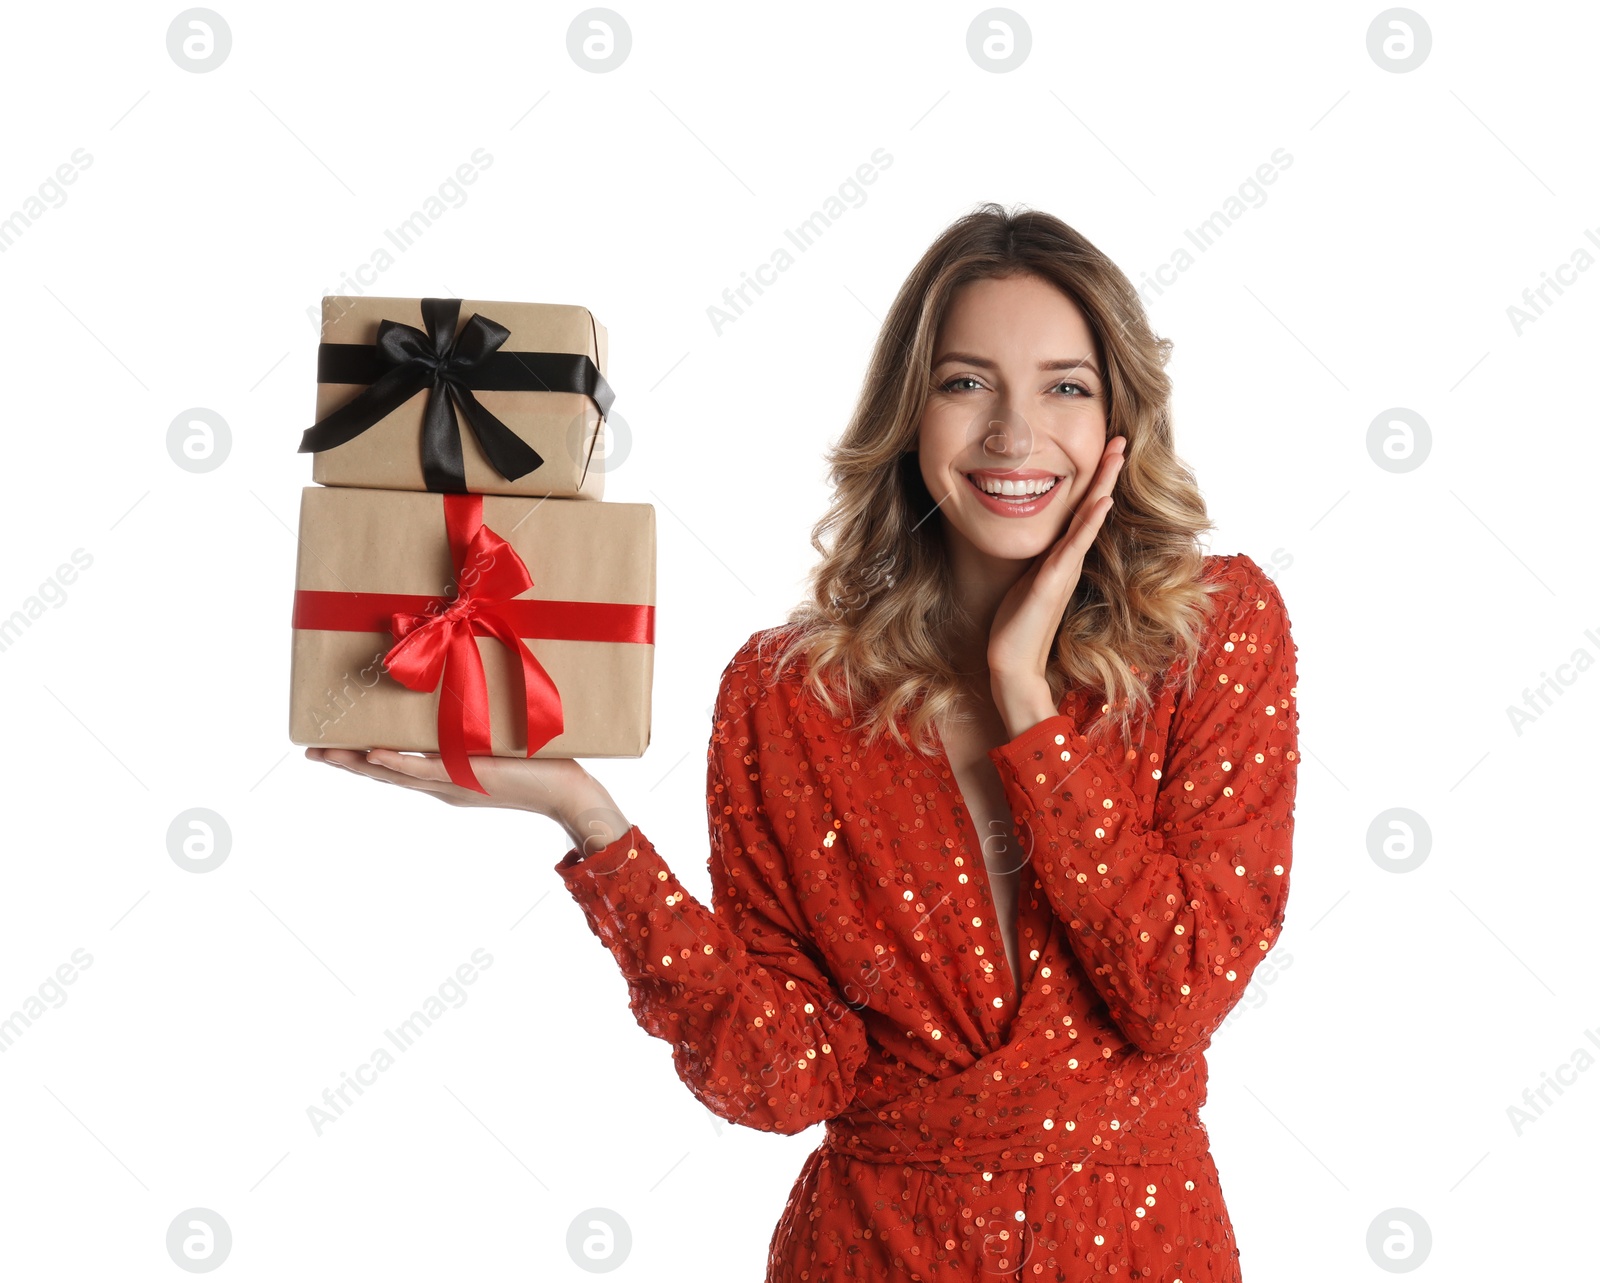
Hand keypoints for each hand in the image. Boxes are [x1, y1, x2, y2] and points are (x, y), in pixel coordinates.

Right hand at [303, 747, 631, 853]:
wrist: (570, 791)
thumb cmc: (543, 762)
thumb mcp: (499, 740)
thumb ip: (476, 725)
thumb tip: (465, 689)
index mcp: (446, 776)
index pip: (395, 766)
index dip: (362, 757)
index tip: (332, 745)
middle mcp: (443, 783)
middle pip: (382, 774)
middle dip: (345, 762)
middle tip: (309, 750)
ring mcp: (452, 783)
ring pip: (394, 773)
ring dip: (357, 764)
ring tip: (324, 754)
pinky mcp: (468, 778)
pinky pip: (424, 770)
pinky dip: (398, 763)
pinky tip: (372, 754)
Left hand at [987, 435, 1125, 735]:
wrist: (1011, 663)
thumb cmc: (1015, 625)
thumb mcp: (1023, 580)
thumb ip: (1034, 559)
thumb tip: (1031, 536)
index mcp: (1060, 556)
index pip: (1080, 509)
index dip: (1093, 479)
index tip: (1104, 448)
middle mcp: (1068, 559)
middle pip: (1091, 506)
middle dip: (1105, 471)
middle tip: (1122, 438)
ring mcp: (1063, 569)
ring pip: (1087, 519)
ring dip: (1103, 485)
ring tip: (1116, 455)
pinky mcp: (1053, 582)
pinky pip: (1074, 546)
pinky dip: (1088, 523)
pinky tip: (1101, 502)